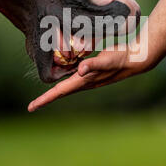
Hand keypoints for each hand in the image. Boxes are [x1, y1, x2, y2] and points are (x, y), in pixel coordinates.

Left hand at [28, 46, 145, 111]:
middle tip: (32, 106)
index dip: (45, 99)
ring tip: (42, 97)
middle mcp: (84, 82)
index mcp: (83, 81)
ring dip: (54, 92)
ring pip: (66, 87)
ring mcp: (88, 79)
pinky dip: (63, 78)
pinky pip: (73, 77)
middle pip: (60, 92)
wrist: (134, 59)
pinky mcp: (91, 72)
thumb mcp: (106, 59)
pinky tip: (61, 75)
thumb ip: (93, 64)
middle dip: (46, 99)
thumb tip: (80, 71)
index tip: (31, 107)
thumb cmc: (120, 58)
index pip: (60, 92)